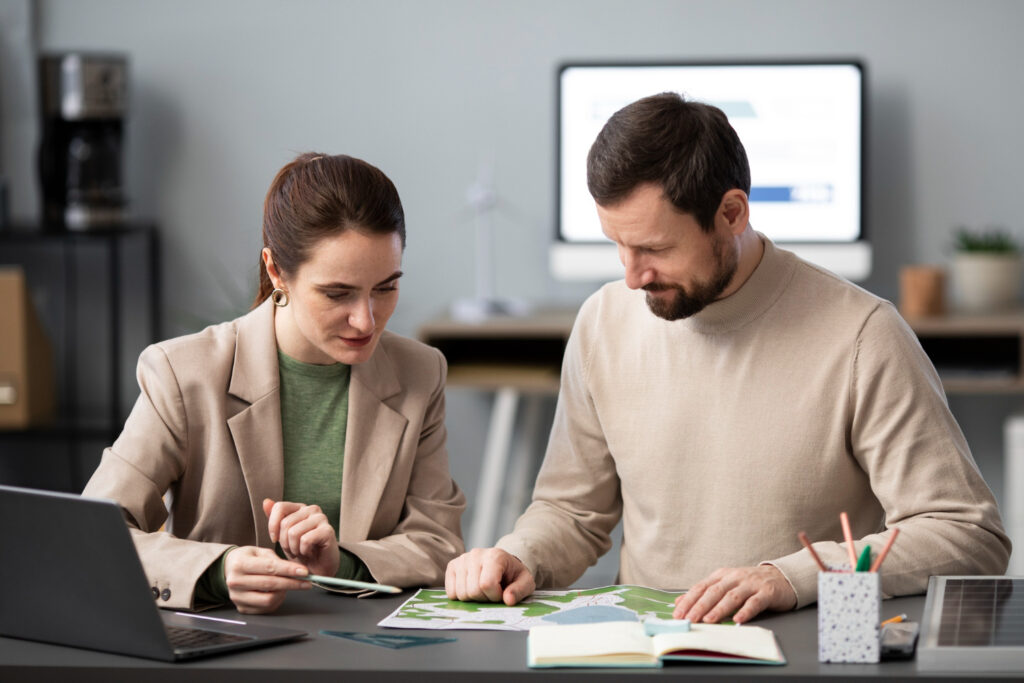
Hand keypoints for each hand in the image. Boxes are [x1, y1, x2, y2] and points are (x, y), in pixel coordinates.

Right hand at [222, 546, 310, 613]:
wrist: (228, 569)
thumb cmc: (247, 558)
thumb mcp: (260, 551)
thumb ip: (276, 559)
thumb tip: (295, 569)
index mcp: (240, 564)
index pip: (269, 568)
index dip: (289, 570)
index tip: (304, 572)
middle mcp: (236, 582)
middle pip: (270, 585)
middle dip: (292, 583)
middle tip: (307, 582)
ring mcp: (237, 597)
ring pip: (268, 600)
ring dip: (283, 593)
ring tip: (287, 586)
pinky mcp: (241, 608)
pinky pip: (265, 608)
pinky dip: (276, 601)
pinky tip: (278, 592)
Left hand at [262, 498, 340, 576]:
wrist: (316, 568)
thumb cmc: (299, 551)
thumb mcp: (282, 535)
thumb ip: (275, 518)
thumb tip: (266, 501)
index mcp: (300, 508)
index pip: (280, 507)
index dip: (272, 525)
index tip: (274, 539)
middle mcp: (312, 509)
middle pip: (286, 523)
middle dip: (284, 542)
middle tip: (292, 550)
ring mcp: (321, 519)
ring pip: (294, 532)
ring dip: (293, 548)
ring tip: (300, 552)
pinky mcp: (328, 531)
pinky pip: (305, 540)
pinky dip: (303, 551)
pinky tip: (308, 553)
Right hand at [445, 547, 534, 604]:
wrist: (503, 565)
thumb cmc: (513, 575)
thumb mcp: (525, 582)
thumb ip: (519, 591)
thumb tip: (508, 600)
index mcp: (495, 556)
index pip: (486, 584)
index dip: (495, 596)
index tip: (501, 593)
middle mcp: (476, 554)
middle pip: (472, 591)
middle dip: (484, 598)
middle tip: (492, 592)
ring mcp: (462, 559)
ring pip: (461, 593)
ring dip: (473, 598)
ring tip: (482, 589)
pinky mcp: (452, 566)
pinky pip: (451, 592)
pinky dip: (461, 596)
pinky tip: (471, 588)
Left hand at [672, 565, 796, 623]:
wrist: (782, 577)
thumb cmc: (750, 584)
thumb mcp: (725, 584)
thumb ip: (705, 593)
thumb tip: (680, 602)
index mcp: (722, 575)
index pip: (701, 587)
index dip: (688, 600)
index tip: (678, 614)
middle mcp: (734, 577)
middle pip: (714, 591)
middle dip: (700, 606)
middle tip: (690, 619)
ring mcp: (751, 584)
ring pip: (732, 596)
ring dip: (719, 609)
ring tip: (709, 620)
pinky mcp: (767, 592)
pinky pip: (755, 602)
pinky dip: (745, 611)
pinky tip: (738, 619)